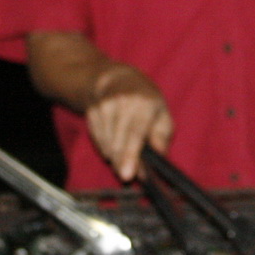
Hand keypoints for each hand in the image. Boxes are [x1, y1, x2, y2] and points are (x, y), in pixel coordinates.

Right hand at [86, 64, 172, 181]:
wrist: (117, 79)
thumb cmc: (146, 101)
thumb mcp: (162, 114)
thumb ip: (162, 137)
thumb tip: (158, 157)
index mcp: (145, 103)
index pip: (135, 133)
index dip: (131, 155)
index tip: (127, 175)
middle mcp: (123, 102)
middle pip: (118, 143)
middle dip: (122, 163)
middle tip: (128, 174)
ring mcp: (104, 106)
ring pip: (106, 145)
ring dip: (115, 156)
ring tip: (124, 153)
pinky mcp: (92, 111)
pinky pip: (98, 140)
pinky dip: (106, 147)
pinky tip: (114, 139)